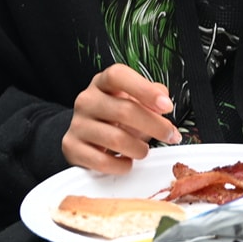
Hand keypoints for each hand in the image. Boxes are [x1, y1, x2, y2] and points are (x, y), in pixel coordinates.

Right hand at [64, 64, 179, 173]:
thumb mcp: (132, 99)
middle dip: (155, 126)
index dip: (144, 90)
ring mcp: (77, 124)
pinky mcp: (72, 147)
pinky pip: (102, 161)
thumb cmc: (115, 116)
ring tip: (144, 150)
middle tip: (171, 135)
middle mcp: (87, 100)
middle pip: (124, 110)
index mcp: (102, 83)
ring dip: (139, 149)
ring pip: (116, 139)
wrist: (85, 136)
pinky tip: (127, 162)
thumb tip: (162, 99)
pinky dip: (121, 165)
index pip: (118, 76)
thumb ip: (151, 95)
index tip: (167, 106)